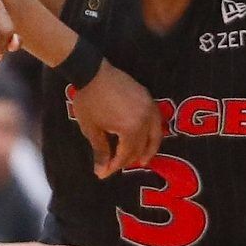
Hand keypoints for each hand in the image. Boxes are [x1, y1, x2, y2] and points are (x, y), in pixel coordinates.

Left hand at [71, 61, 162, 177]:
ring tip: (142, 160)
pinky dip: (153, 133)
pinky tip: (147, 138)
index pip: (126, 154)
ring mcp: (149, 107)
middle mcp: (145, 119)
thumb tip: (102, 172)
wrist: (92, 71)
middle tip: (119, 166)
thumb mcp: (92, 129)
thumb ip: (101, 151)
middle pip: (142, 147)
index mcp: (131, 128)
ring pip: (156, 135)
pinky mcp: (148, 98)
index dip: (115, 166)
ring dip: (149, 149)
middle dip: (130, 159)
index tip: (104, 173)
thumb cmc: (89, 101)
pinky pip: (156, 120)